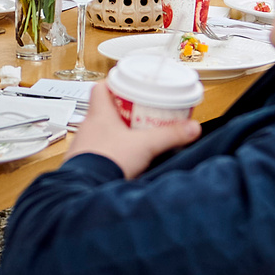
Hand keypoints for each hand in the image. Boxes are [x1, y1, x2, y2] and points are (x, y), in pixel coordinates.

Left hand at [66, 80, 199, 178]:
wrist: (87, 190)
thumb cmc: (108, 161)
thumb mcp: (146, 145)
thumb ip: (170, 135)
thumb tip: (191, 128)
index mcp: (99, 115)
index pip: (100, 87)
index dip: (114, 84)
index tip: (129, 87)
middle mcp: (87, 128)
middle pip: (103, 110)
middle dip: (123, 113)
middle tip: (141, 115)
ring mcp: (83, 146)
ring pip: (100, 132)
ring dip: (116, 134)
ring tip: (134, 138)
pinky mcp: (84, 163)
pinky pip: (98, 152)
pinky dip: (110, 153)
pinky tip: (123, 160)